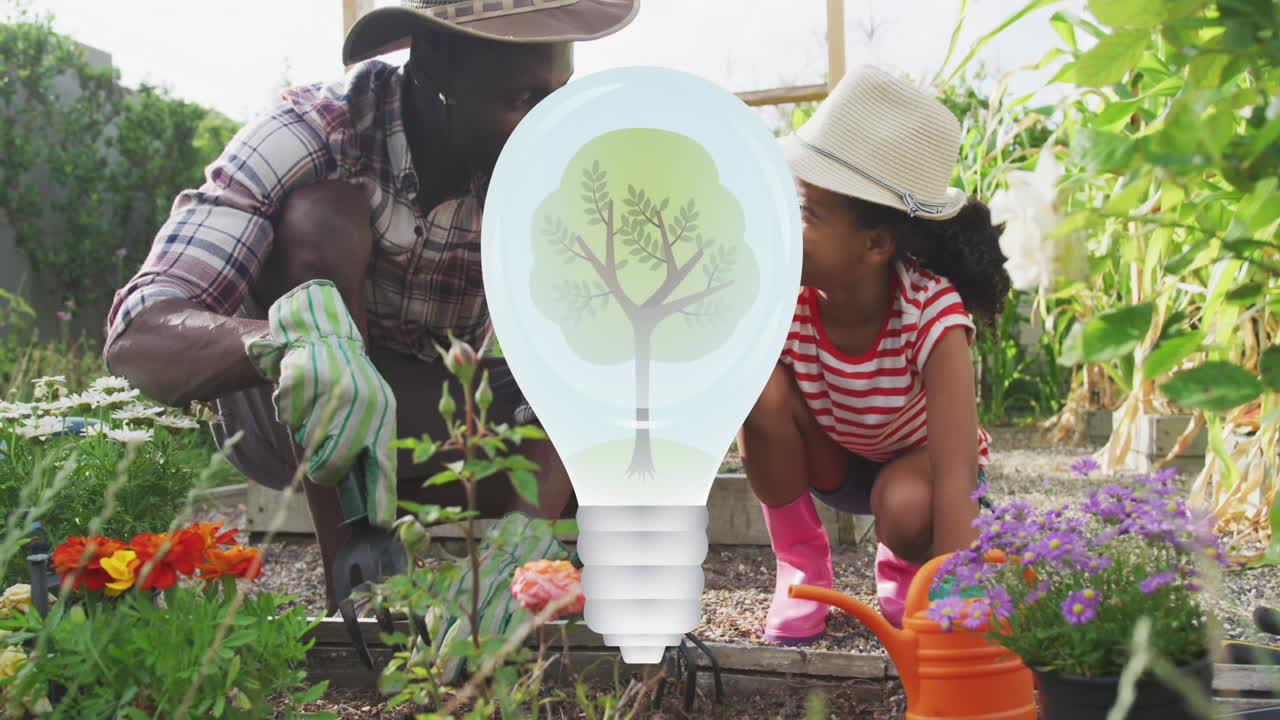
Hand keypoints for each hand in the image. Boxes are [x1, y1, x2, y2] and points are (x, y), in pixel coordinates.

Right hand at [245, 280, 397, 527]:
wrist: (321, 337)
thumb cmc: (347, 384)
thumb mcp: (369, 408)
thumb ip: (368, 443)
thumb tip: (365, 494)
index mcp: (383, 412)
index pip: (384, 462)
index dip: (382, 495)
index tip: (381, 524)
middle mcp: (361, 402)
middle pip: (337, 462)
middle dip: (325, 470)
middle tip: (319, 466)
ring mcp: (329, 391)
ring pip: (309, 441)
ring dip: (307, 433)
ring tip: (316, 408)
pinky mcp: (301, 381)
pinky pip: (289, 418)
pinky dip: (290, 412)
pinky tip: (302, 393)